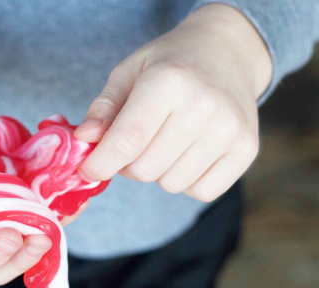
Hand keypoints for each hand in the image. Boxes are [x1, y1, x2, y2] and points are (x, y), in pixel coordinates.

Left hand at [74, 4, 271, 201]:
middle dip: (128, 164)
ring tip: (166, 141)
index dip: (100, 164)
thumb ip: (103, 108)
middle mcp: (204, 107)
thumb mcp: (128, 73)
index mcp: (168, 82)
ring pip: (170, 184)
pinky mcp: (247, 150)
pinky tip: (188, 152)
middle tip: (135, 142)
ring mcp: (230, 131)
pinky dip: (186, 180)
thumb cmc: (169, 65)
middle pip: (144, 169)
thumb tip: (84, 140)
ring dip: (158, 171)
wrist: (227, 53)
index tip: (87, 169)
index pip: (127, 141)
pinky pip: (200, 192)